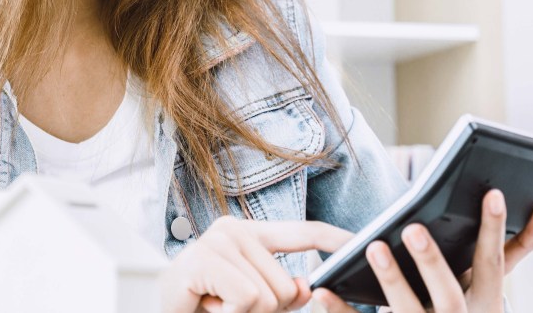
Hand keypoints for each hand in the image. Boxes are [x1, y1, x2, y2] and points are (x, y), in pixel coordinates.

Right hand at [161, 215, 353, 312]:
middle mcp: (235, 229)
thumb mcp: (257, 301)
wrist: (171, 312)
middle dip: (266, 310)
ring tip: (219, 305)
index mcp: (253, 234)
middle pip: (286, 284)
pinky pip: (246, 298)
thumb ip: (285, 292)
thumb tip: (305, 286)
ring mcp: (218, 240)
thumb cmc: (212, 304)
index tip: (361, 243)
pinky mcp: (203, 259)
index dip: (334, 239)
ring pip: (268, 296)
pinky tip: (210, 305)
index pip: (303, 232)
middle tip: (232, 306)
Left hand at [313, 190, 532, 311]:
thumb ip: (514, 250)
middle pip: (448, 296)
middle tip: (413, 227)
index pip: (492, 265)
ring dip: (391, 280)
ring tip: (373, 245)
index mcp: (485, 306)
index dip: (495, 230)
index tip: (493, 193)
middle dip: (432, 261)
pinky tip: (322, 288)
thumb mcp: (489, 288)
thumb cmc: (466, 311)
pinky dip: (341, 311)